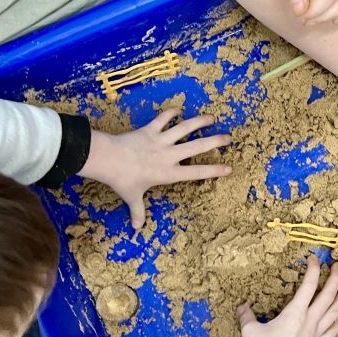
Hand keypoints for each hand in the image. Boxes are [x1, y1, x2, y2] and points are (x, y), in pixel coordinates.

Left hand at [80, 110, 231, 229]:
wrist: (109, 159)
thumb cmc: (123, 180)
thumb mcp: (132, 197)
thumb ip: (138, 211)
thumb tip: (137, 228)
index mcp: (169, 172)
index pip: (196, 172)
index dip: (214, 170)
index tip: (228, 168)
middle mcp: (169, 155)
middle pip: (197, 146)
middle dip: (215, 141)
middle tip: (228, 138)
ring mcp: (161, 140)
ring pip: (184, 128)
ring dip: (199, 122)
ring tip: (211, 118)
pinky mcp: (150, 130)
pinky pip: (162, 119)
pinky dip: (170, 113)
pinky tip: (177, 109)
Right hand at [238, 256, 337, 336]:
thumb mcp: (250, 332)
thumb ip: (246, 316)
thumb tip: (242, 306)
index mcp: (295, 312)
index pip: (308, 285)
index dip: (313, 269)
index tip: (314, 259)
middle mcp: (310, 320)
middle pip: (328, 295)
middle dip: (335, 278)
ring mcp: (317, 333)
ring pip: (335, 311)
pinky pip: (333, 331)